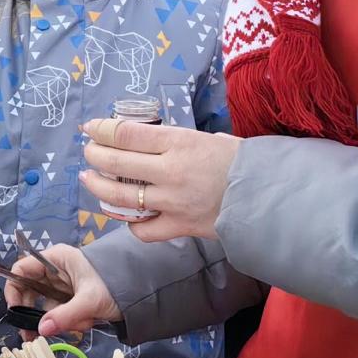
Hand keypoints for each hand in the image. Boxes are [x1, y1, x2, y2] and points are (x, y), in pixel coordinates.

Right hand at [5, 244, 118, 339]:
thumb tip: (40, 330)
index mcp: (55, 259)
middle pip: (29, 291)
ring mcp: (63, 285)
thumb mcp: (90, 300)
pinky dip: (69, 322)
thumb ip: (64, 315)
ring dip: (59, 320)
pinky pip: (60, 313)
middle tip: (33, 337)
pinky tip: (87, 323)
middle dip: (34, 314)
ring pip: (46, 306)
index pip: (21, 269)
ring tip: (81, 324)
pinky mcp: (71, 298)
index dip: (13, 289)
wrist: (143, 292)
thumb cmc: (116, 285)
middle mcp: (55, 270)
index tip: (15, 312)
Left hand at [78, 117, 240, 242]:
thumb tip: (148, 140)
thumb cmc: (242, 162)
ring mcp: (172, 202)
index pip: (126, 133)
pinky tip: (126, 216)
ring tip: (89, 179)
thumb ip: (177, 141)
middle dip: (94, 155)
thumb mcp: (209, 138)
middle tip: (88, 152)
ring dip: (98, 187)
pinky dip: (131, 223)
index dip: (102, 129)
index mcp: (180, 142)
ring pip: (120, 196)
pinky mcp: (179, 227)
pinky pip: (143, 229)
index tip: (90, 127)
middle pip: (115, 162)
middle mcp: (171, 171)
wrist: (270, 197)